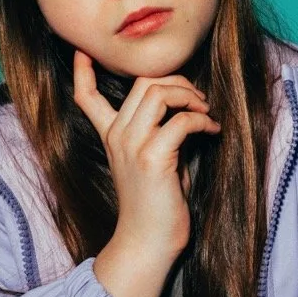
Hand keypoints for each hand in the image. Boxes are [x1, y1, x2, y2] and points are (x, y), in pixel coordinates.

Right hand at [72, 49, 220, 296]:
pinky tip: (213, 130)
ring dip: (190, 95)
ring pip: (159, 92)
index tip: (84, 51)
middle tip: (197, 98)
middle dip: (177, 80)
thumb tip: (188, 111)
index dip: (84, 71)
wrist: (147, 245)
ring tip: (205, 110)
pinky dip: (202, 120)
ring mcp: (132, 145)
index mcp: (111, 137)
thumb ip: (159, 133)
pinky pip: (180, 121)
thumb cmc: (156, 206)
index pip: (87, 97)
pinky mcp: (153, 158)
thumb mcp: (152, 162)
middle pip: (143, 82)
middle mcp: (117, 136)